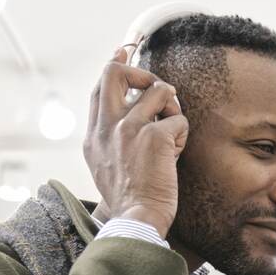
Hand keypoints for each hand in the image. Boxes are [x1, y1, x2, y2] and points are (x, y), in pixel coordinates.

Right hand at [83, 46, 187, 236]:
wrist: (136, 221)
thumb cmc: (128, 201)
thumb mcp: (104, 167)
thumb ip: (109, 139)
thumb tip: (128, 113)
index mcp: (94, 135)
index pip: (100, 87)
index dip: (115, 66)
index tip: (124, 53)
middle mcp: (108, 127)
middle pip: (117, 72)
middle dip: (143, 74)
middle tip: (158, 90)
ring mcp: (130, 129)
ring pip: (159, 90)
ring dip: (172, 108)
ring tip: (171, 135)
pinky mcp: (155, 136)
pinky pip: (178, 118)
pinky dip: (182, 135)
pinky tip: (174, 156)